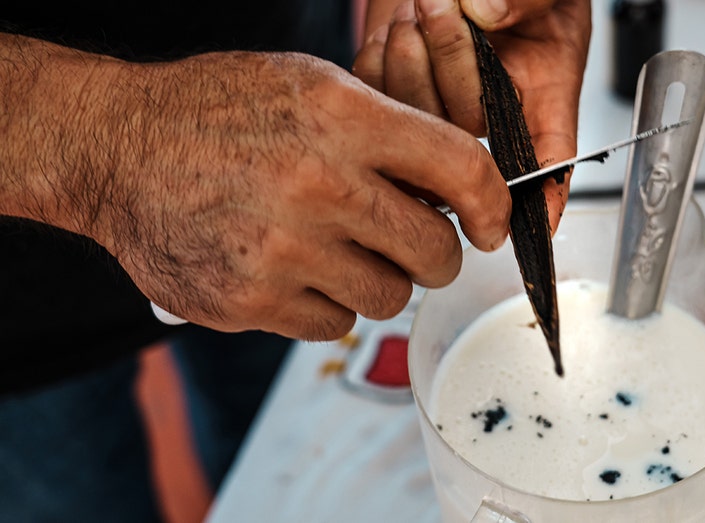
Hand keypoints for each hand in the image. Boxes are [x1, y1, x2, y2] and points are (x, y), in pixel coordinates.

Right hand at [0, 38, 510, 339]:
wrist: (115, 147)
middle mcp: (319, 186)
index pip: (463, 170)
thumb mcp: (309, 84)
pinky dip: (327, 305)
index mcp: (342, 119)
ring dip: (376, 280)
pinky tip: (297, 271)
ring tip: (337, 249)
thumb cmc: (214, 111)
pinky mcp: (249, 301)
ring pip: (388, 298)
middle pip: (434, 253)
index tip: (488, 224)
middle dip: (433, 253)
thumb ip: (387, 130)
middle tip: (409, 242)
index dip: (492, 205)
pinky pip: (332, 325)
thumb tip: (455, 185)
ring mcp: (282, 251)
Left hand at [354, 0, 590, 230]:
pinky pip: (373, 95)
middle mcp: (489, 117)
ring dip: (416, 51)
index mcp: (541, 98)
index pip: (549, 163)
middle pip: (462, 141)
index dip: (542, 204)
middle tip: (458, 12)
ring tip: (433, 10)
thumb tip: (485, 10)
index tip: (536, 229)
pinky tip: (406, 31)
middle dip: (454, 68)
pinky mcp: (390, 103)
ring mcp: (436, 114)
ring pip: (412, 119)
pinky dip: (382, 53)